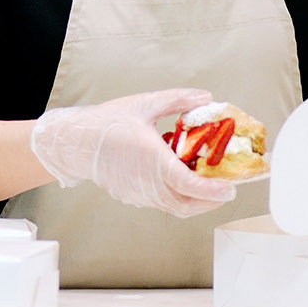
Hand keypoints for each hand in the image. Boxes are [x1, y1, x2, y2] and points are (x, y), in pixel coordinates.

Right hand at [29, 88, 236, 216]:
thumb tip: (205, 98)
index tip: (230, 187)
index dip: (214, 189)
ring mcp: (140, 194)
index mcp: (154, 161)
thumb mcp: (145, 104)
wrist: (77, 142)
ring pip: (176, 208)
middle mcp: (149, 183)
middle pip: (189, 204)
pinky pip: (162, 203)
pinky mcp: (133, 197)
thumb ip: (178, 100)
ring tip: (207, 186)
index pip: (191, 185)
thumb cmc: (107, 123)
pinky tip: (180, 182)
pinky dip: (178, 198)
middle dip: (212, 200)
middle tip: (226, 188)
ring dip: (196, 202)